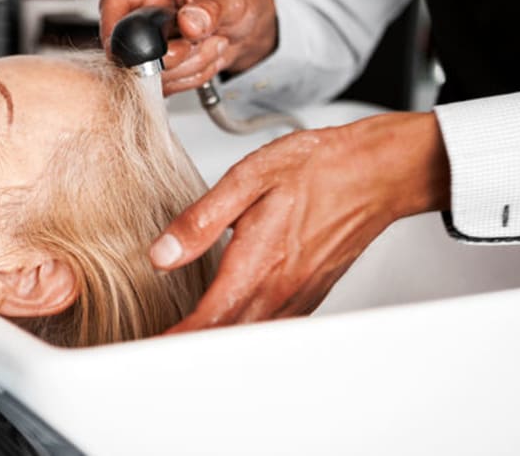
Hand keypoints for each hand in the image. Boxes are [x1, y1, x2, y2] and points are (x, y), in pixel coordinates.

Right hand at [99, 0, 277, 95]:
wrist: (247, 28)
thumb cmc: (237, 1)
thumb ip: (212, 8)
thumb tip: (189, 21)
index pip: (113, 3)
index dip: (114, 29)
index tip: (134, 51)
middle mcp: (143, 12)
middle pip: (130, 48)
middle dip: (171, 56)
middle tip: (198, 43)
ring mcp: (148, 42)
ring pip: (151, 72)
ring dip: (187, 67)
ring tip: (210, 45)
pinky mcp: (155, 67)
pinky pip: (164, 86)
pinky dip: (189, 78)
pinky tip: (203, 58)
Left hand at [150, 112, 450, 331]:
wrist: (376, 171)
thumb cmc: (319, 169)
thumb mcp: (248, 178)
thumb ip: (200, 221)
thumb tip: (162, 254)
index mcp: (257, 266)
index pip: (206, 323)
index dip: (172, 342)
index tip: (143, 347)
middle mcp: (279, 292)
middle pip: (223, 341)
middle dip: (184, 349)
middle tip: (150, 346)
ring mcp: (297, 298)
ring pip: (248, 340)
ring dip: (213, 345)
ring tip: (178, 341)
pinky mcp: (308, 296)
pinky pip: (270, 329)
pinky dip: (241, 335)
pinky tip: (225, 324)